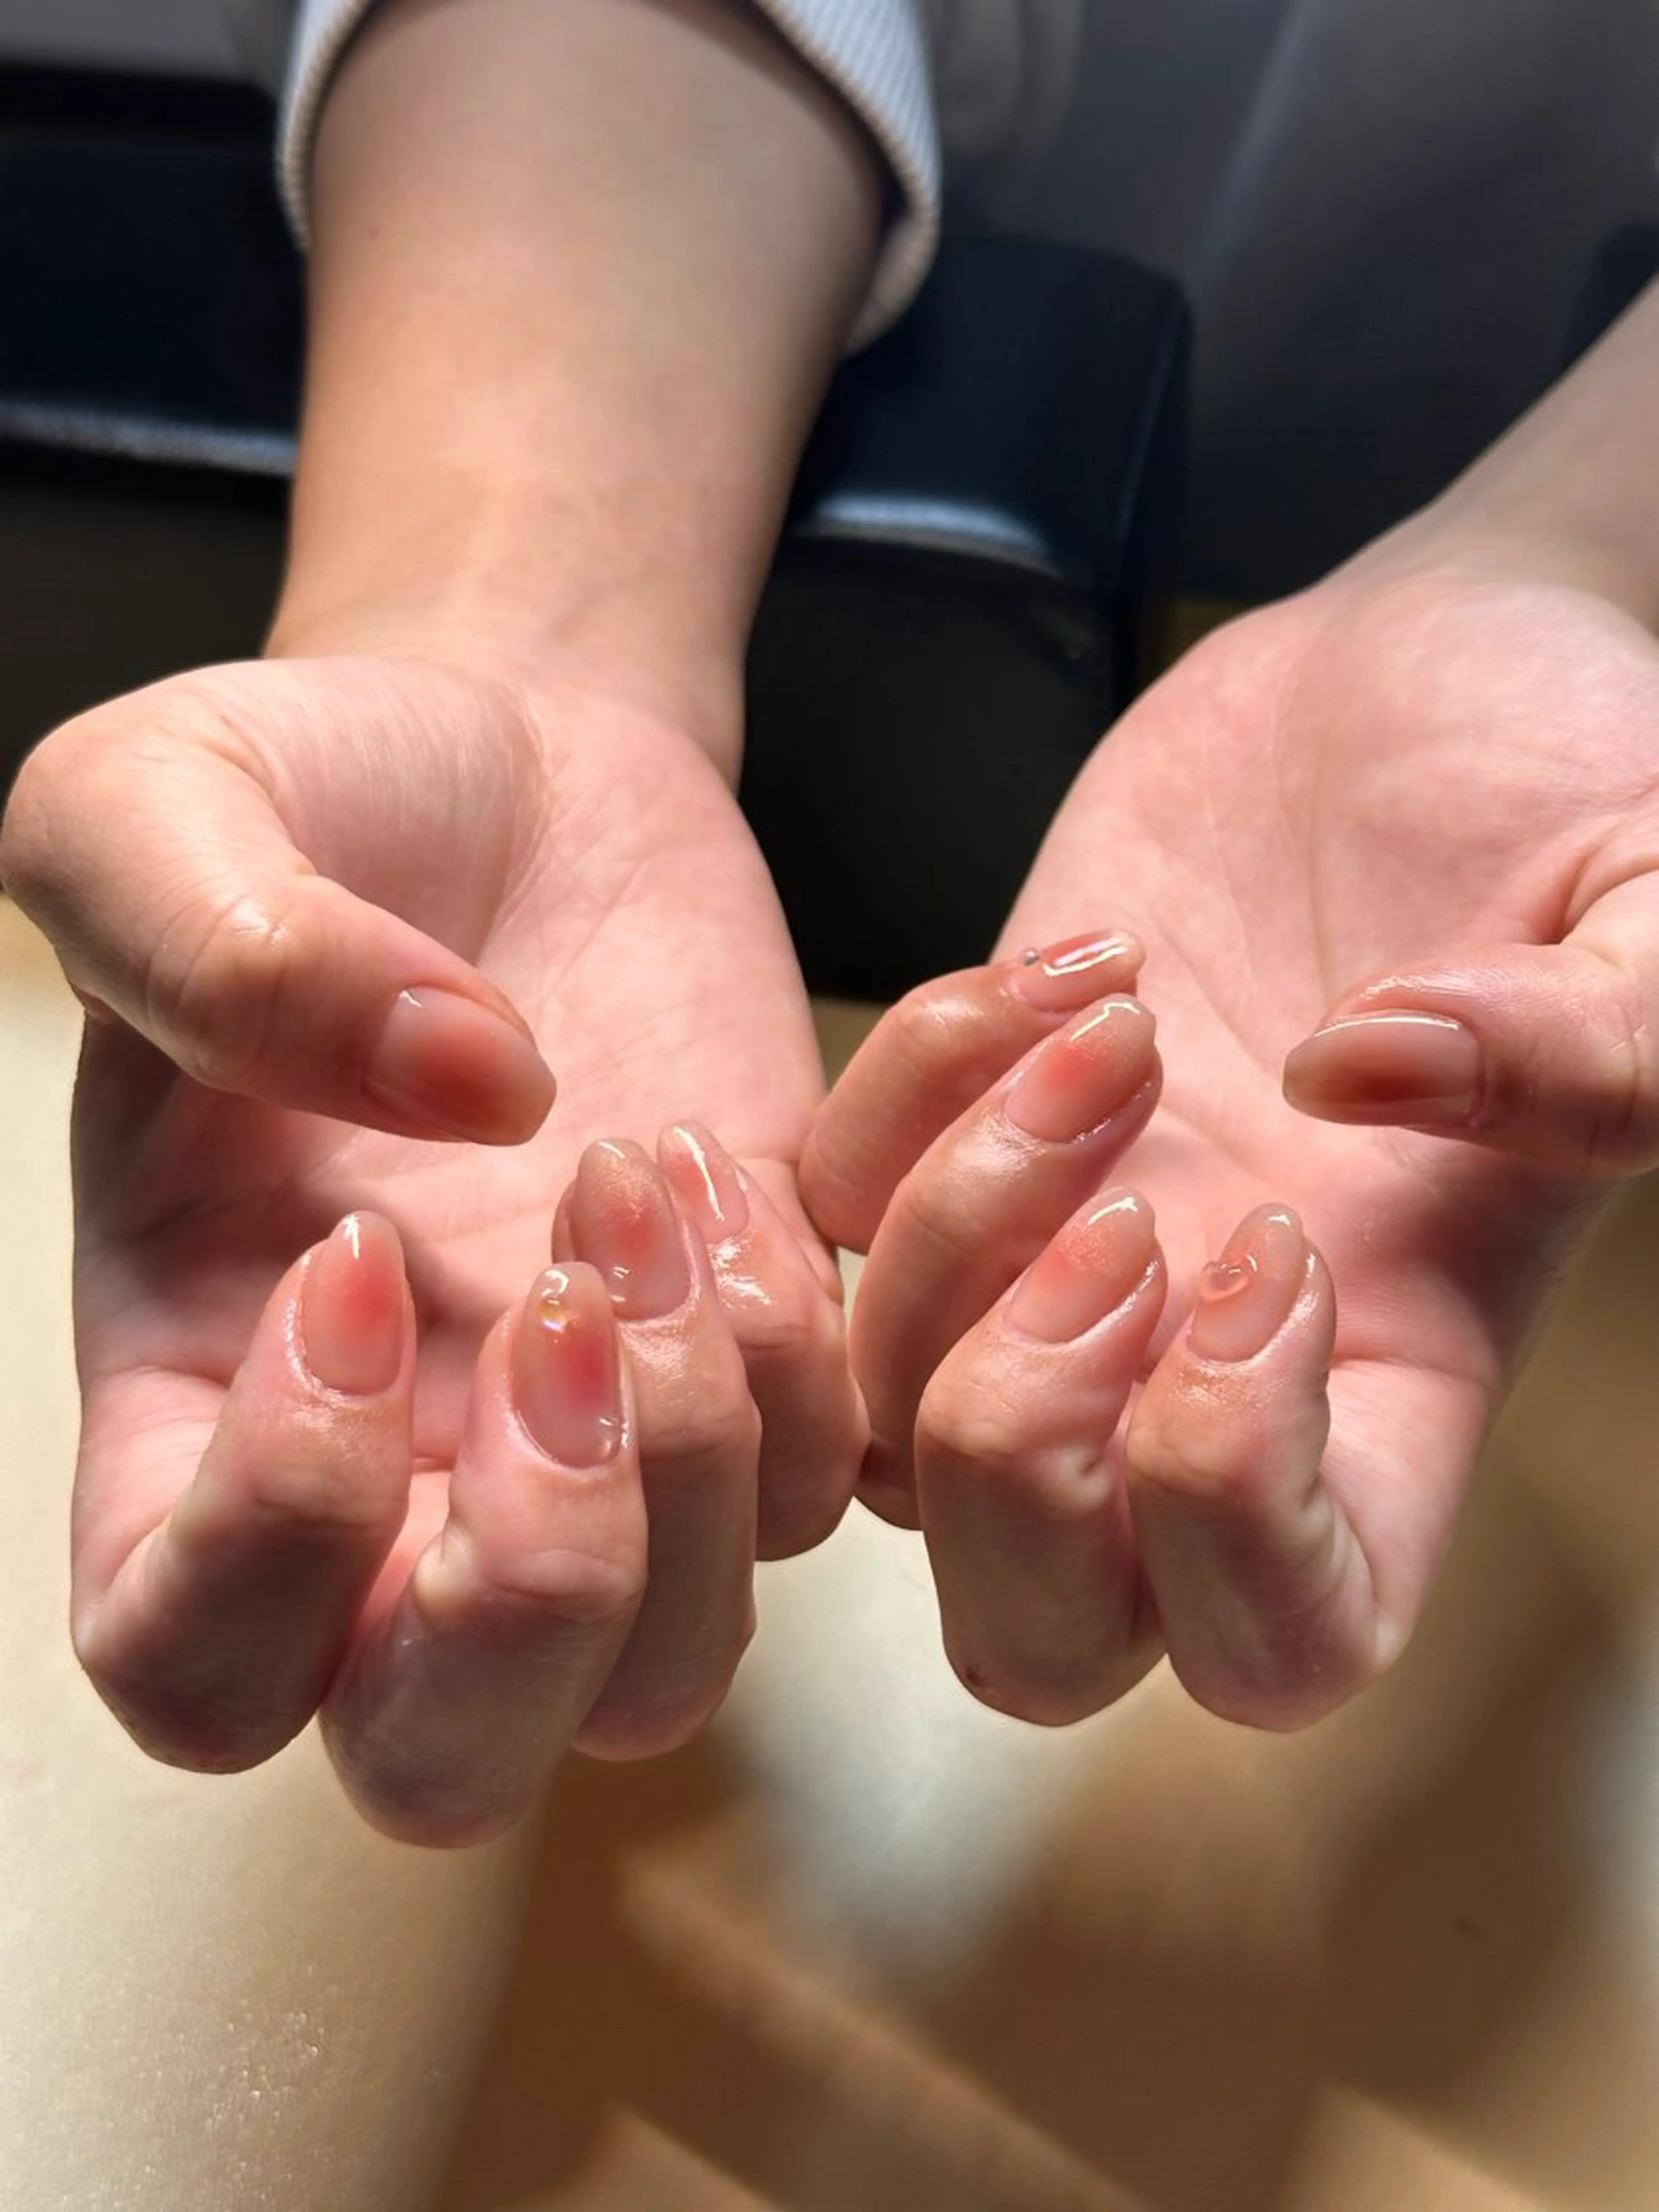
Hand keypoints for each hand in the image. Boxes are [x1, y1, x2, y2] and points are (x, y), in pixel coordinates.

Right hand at [2, 649, 861, 1840]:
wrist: (515, 760)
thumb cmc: (312, 794)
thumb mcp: (158, 811)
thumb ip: (223, 947)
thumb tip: (464, 1094)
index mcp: (201, 1386)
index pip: (193, 1660)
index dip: (270, 1544)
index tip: (353, 1258)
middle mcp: (398, 1471)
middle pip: (457, 1753)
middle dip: (543, 1587)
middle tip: (562, 1307)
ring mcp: (604, 1437)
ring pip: (685, 1650)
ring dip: (712, 1430)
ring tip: (664, 1157)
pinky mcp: (775, 1355)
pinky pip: (850, 1463)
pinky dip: (850, 1318)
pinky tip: (777, 1140)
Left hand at [806, 534, 1658, 1729]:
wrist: (1412, 679)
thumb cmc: (1561, 782)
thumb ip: (1596, 1041)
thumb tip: (1360, 1076)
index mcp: (1402, 1380)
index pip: (1283, 1637)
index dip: (1232, 1523)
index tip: (1276, 1260)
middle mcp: (1207, 1369)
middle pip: (1029, 1625)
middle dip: (1018, 1451)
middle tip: (1128, 1215)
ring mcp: (1060, 1263)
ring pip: (884, 1437)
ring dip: (955, 1230)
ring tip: (1113, 1023)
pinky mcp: (957, 1134)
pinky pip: (824, 1218)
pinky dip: (896, 1097)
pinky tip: (1064, 968)